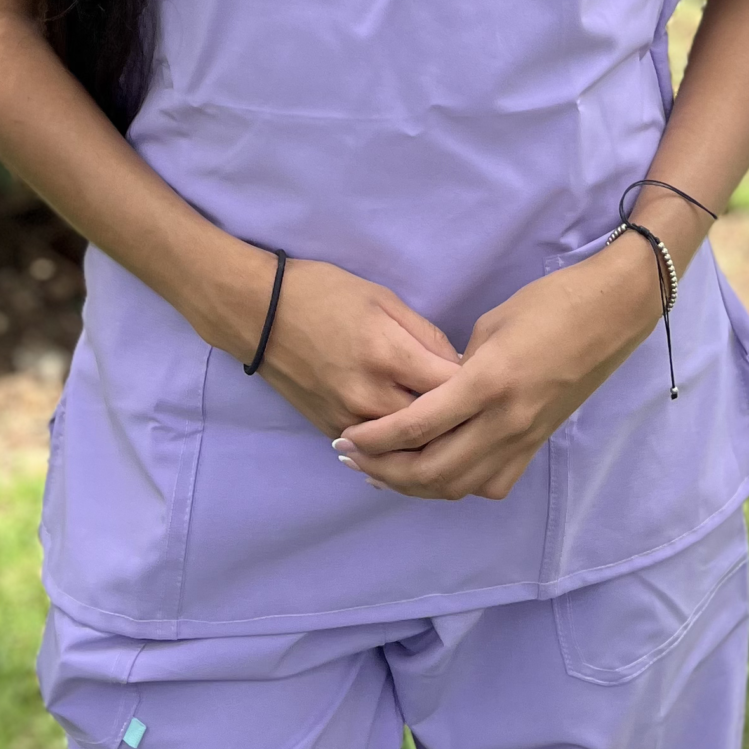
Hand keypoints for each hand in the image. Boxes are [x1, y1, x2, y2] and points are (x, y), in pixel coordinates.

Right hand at [255, 257, 461, 437]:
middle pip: (433, 428)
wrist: (259, 314)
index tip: (489, 381)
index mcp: (388, 354)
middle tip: (478, 412)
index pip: (452, 388)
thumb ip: (425, 335)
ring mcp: (348, 420)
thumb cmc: (324, 293)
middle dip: (459, 422)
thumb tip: (459, 367)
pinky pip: (376, 454)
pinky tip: (415, 440)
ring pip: (405, 450)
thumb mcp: (383, 298)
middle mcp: (370, 396)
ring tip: (453, 431)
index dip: (477, 387)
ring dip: (432, 443)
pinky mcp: (331, 432)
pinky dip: (398, 450)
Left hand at [331, 239, 663, 501]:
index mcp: (487, 382)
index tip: (346, 438)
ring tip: (382, 473)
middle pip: (432, 470)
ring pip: (460, 486)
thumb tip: (434, 395)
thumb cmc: (548, 303)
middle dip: (385, 470)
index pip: (418, 426)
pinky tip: (437, 474)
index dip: (376, 439)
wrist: (611, 314)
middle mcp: (504, 421)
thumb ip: (457, 368)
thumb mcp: (490, 325)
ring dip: (415, 486)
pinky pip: (491, 482)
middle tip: (352, 459)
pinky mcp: (538, 444)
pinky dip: (458, 486)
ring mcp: (525, 438)